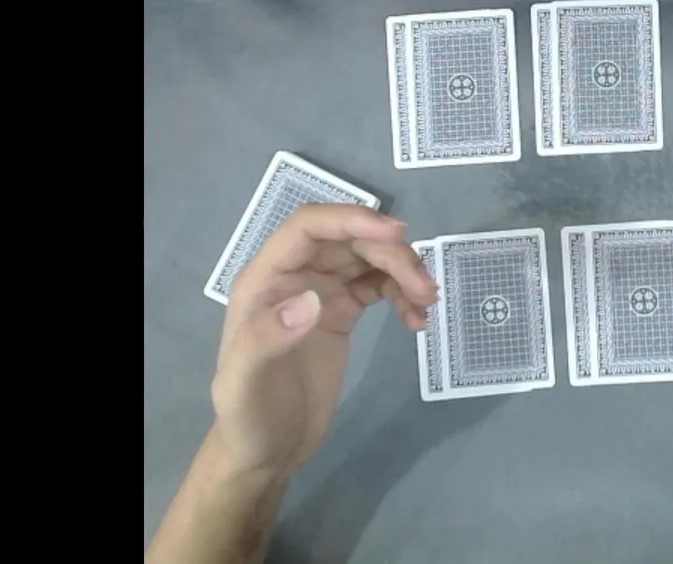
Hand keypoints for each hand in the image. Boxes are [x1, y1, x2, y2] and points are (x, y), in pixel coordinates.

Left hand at [209, 204, 437, 477]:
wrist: (267, 452)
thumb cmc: (249, 418)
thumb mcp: (245, 384)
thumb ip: (268, 339)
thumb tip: (312, 300)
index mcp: (264, 280)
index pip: (307, 228)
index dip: (350, 219)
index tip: (395, 232)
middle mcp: (292, 276)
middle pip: (348, 239)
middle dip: (390, 252)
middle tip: (426, 288)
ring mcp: (319, 292)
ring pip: (367, 258)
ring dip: (403, 270)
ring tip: (428, 302)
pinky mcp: (341, 312)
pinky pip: (378, 285)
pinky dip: (402, 293)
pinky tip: (416, 320)